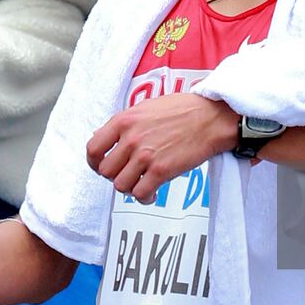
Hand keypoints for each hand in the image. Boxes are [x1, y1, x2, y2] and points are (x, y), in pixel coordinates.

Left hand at [86, 93, 238, 202]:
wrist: (210, 118)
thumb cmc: (183, 110)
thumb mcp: (146, 108)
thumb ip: (124, 123)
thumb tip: (102, 137)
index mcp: (124, 120)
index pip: (93, 148)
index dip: (94, 162)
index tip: (100, 166)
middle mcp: (131, 138)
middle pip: (106, 171)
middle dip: (115, 176)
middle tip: (128, 174)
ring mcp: (145, 155)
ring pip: (120, 185)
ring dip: (129, 188)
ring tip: (140, 184)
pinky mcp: (161, 171)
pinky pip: (140, 194)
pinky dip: (144, 197)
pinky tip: (152, 192)